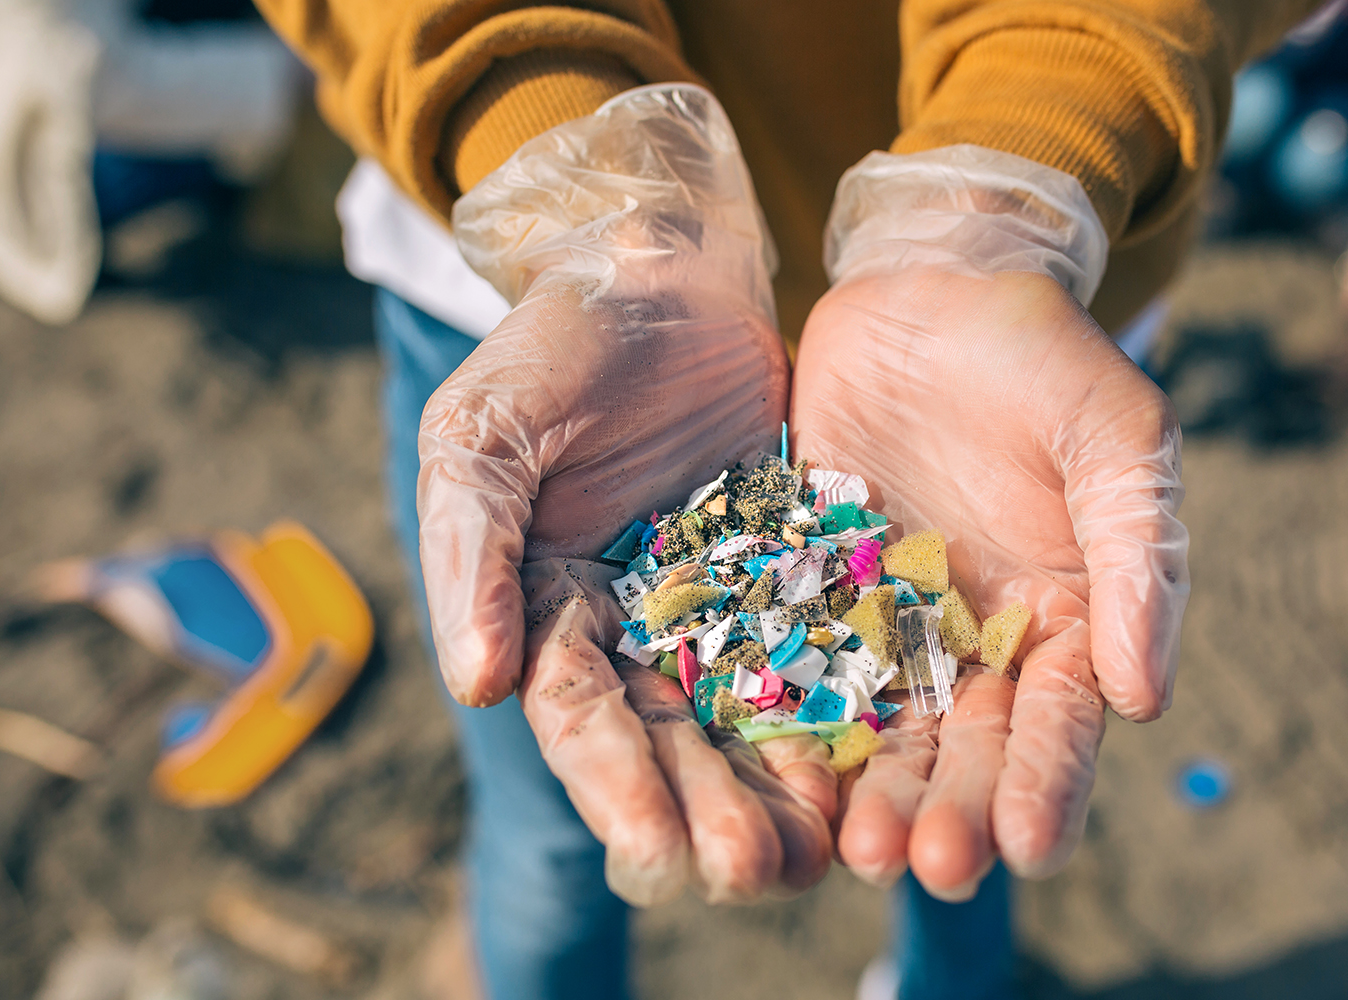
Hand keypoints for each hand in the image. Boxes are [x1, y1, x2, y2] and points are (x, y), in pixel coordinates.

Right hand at [417, 85, 832, 905]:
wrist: (661, 270)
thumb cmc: (554, 344)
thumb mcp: (484, 434)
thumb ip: (471, 553)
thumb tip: (477, 685)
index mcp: (550, 608)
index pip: (580, 716)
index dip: (615, 786)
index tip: (658, 850)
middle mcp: (637, 626)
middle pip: (673, 740)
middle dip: (710, 810)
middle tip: (756, 872)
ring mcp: (722, 602)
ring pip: (751, 714)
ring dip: (781, 788)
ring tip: (824, 852)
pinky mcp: (796, 569)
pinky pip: (823, 647)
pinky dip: (843, 707)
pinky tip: (877, 762)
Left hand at [794, 267, 1188, 896]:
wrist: (930, 288)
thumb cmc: (1043, 356)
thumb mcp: (1114, 438)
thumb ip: (1137, 559)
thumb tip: (1147, 700)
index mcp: (1066, 618)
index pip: (1060, 721)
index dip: (1048, 785)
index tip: (1028, 846)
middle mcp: (975, 639)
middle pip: (965, 747)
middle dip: (951, 810)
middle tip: (928, 865)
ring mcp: (887, 621)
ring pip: (880, 727)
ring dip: (870, 792)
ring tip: (852, 849)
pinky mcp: (810, 588)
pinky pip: (797, 663)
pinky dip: (790, 721)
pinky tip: (774, 774)